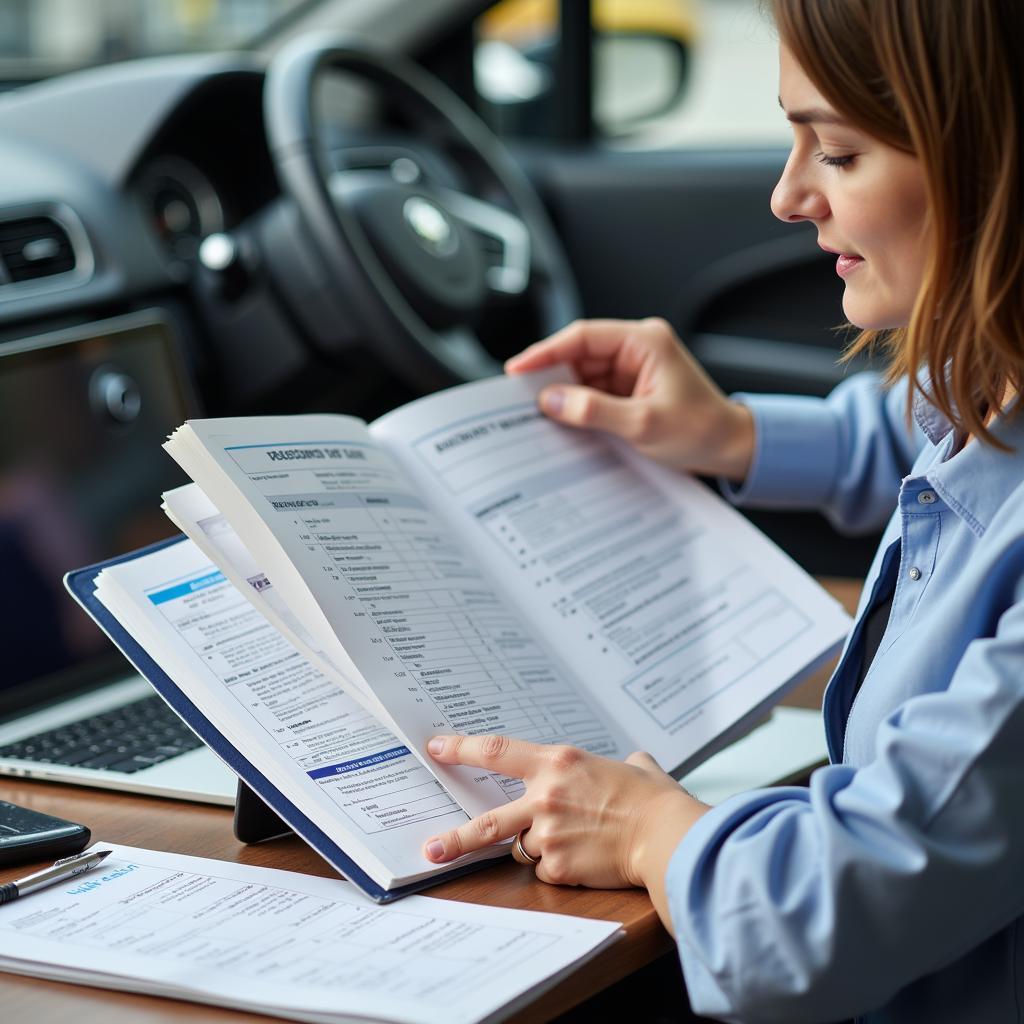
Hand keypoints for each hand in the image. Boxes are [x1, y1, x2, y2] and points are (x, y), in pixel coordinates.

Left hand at [421, 734, 707, 895]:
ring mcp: (548, 834)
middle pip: (487, 821)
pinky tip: (587, 859)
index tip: (437, 748)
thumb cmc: (652, 800)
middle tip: (432, 848)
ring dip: (541, 846)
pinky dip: (560, 867)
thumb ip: (622, 762)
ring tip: (578, 840)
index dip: (461, 749)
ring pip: (525, 847)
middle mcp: (545, 796)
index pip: (496, 751)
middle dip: (455, 838)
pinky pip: (546, 870)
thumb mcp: (634, 766)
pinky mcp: (558, 867)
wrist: (665, 835)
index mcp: (558, 763)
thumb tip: (634, 762)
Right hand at [506, 317, 754, 480]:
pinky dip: (578, 406)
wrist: (731, 448)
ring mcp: (633, 369)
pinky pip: (594, 392)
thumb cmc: (701, 430)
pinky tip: (563, 421)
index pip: (583, 337)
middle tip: (520, 399)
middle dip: (551, 376)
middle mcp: (637, 348)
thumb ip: (595, 410)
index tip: (517, 370)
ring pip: (583, 375)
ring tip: (540, 415)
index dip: (546, 352)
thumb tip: (551, 400)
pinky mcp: (630, 389)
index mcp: (645, 341)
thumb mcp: (644, 424)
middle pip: (579, 354)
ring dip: (564, 394)